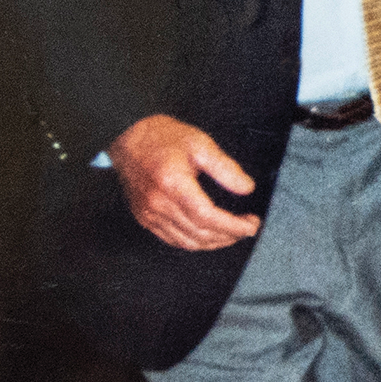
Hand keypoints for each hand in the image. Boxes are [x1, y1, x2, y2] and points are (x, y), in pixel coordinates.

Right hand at [107, 115, 259, 250]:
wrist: (129, 138)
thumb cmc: (163, 137)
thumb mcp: (200, 143)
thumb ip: (225, 168)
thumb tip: (246, 188)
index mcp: (173, 184)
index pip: (207, 217)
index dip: (232, 225)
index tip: (251, 224)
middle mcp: (158, 204)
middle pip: (199, 233)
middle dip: (229, 236)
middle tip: (248, 228)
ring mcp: (149, 215)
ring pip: (186, 242)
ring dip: (213, 243)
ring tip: (233, 234)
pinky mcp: (145, 218)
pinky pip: (172, 239)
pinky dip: (194, 242)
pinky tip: (208, 236)